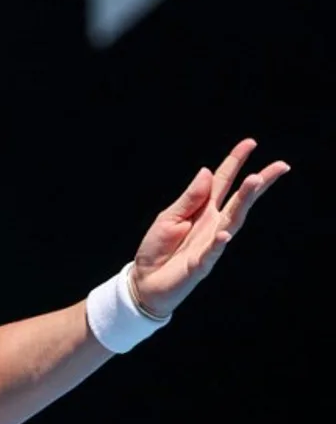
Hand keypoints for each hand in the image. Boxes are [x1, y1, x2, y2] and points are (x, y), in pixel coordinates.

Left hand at [129, 138, 289, 317]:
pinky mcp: (201, 264)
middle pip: (239, 200)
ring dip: (244, 202)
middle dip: (257, 183)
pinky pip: (212, 252)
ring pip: (233, 220)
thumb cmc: (157, 248)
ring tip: (255, 182)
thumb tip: (207, 172)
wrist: (144, 280)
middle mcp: (212, 224)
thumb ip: (189, 198)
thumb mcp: (168, 217)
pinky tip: (225, 233)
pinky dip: (219, 243)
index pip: (223, 182)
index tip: (250, 143)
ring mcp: (211, 243)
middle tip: (278, 166)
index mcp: (203, 209)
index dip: (235, 162)